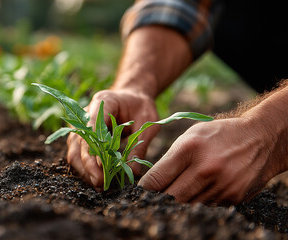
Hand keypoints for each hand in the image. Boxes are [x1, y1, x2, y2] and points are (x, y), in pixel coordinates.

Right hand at [67, 88, 158, 189]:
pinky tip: (96, 180)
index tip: (103, 168)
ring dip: (84, 170)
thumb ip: (140, 145)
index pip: (92, 126)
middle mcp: (86, 112)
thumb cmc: (141, 106)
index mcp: (103, 101)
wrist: (132, 96)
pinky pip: (77, 154)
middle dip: (88, 165)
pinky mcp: (81, 137)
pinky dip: (85, 169)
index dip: (95, 148)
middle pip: (79, 142)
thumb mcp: (147, 122)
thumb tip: (133, 172)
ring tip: (98, 185)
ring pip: (74, 151)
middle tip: (101, 183)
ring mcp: (81, 125)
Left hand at [138, 117, 285, 204]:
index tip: (140, 191)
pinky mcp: (233, 197)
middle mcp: (206, 169)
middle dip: (158, 199)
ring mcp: (221, 185)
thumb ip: (171, 158)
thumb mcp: (191, 135)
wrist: (260, 139)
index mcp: (190, 149)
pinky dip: (196, 204)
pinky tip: (195, 195)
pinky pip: (205, 207)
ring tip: (174, 195)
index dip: (145, 188)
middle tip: (153, 197)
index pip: (157, 178)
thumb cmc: (218, 135)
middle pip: (170, 197)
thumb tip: (152, 183)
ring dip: (177, 203)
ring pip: (187, 206)